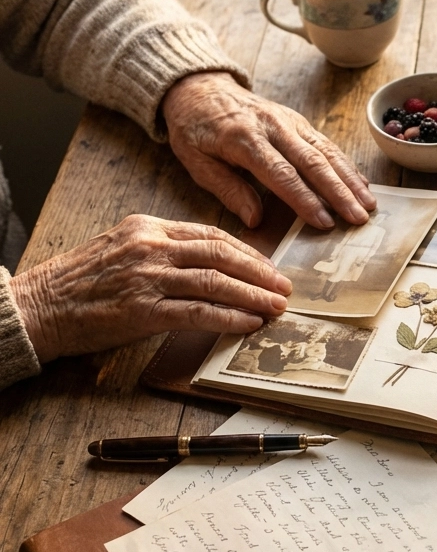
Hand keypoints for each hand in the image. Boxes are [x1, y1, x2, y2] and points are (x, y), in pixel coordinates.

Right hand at [8, 215, 291, 361]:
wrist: (37, 307)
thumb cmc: (81, 283)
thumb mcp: (123, 248)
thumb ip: (165, 251)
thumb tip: (213, 266)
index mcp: (149, 227)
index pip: (212, 235)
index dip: (247, 252)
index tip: (268, 267)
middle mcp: (151, 247)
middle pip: (221, 254)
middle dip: (259, 272)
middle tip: (284, 287)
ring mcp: (146, 277)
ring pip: (215, 282)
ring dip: (252, 296)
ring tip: (276, 307)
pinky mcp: (141, 310)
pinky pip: (197, 312)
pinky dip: (228, 317)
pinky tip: (248, 323)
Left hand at [162, 71, 375, 229]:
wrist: (200, 88)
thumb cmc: (195, 130)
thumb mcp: (196, 162)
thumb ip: (227, 190)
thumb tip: (255, 219)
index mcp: (244, 139)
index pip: (281, 173)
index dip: (304, 199)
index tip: (324, 222)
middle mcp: (273, 127)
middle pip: (313, 162)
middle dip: (339, 193)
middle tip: (358, 218)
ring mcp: (290, 121)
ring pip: (327, 152)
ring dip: (351, 180)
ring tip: (369, 205)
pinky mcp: (299, 121)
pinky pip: (327, 144)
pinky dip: (347, 165)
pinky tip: (362, 184)